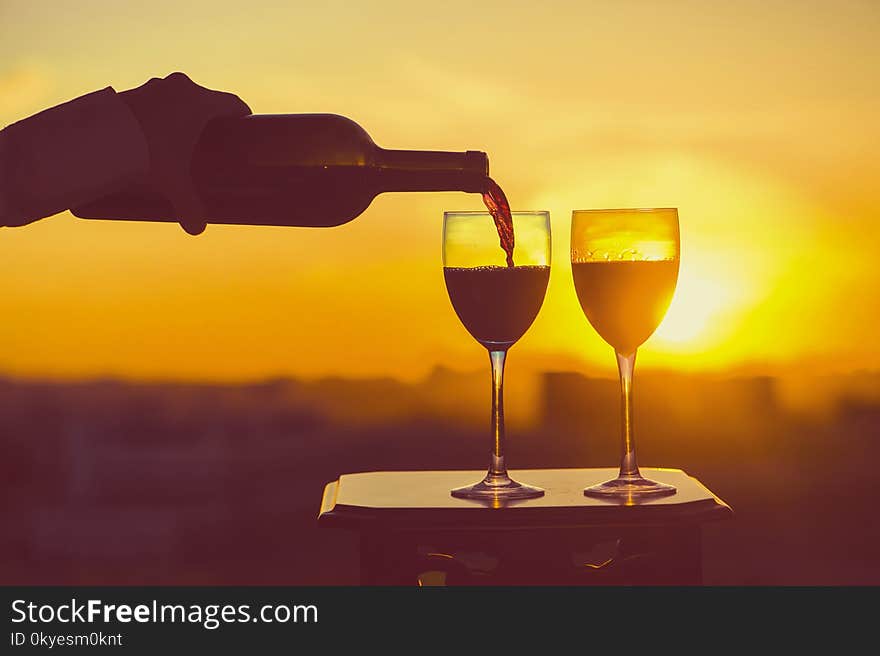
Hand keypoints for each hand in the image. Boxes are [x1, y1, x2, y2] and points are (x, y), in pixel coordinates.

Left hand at [120, 72, 250, 234]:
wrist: (100, 138)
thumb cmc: (147, 154)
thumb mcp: (173, 182)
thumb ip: (189, 206)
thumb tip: (197, 230)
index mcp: (199, 101)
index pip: (232, 103)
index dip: (241, 116)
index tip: (244, 127)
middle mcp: (178, 87)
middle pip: (204, 100)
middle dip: (209, 117)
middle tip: (212, 139)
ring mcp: (152, 86)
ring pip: (176, 98)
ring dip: (181, 113)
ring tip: (180, 137)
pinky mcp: (130, 92)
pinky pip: (153, 101)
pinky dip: (158, 113)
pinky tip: (153, 130)